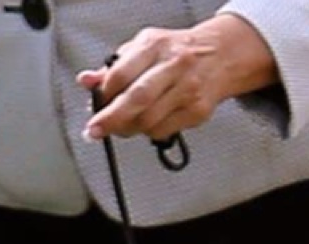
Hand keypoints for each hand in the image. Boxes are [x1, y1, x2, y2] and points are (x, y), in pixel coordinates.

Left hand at [79, 15, 278, 142]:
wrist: (220, 56)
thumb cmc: (177, 51)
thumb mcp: (143, 47)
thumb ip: (114, 65)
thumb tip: (87, 81)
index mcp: (155, 46)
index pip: (122, 73)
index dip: (104, 93)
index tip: (94, 105)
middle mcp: (173, 66)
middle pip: (137, 99)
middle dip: (111, 119)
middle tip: (96, 130)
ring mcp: (188, 90)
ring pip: (149, 120)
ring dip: (129, 128)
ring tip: (121, 126)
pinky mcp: (197, 111)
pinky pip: (164, 130)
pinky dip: (149, 132)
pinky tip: (146, 125)